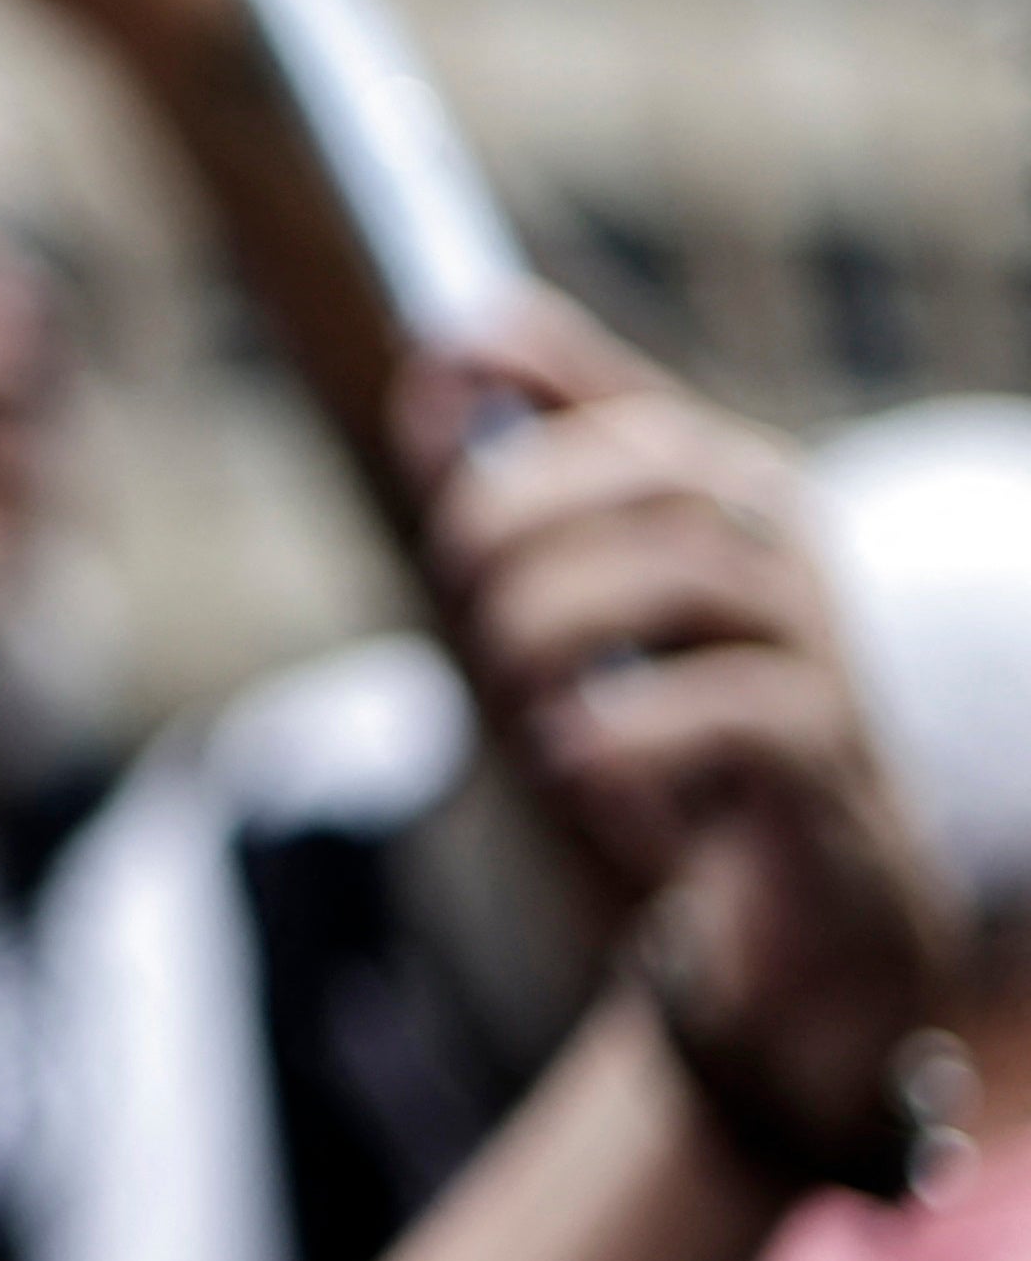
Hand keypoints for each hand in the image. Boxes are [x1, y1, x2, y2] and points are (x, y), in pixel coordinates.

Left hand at [402, 297, 960, 1191]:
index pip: (629, 397)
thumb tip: (431, 376)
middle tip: (457, 581)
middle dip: (522, 508)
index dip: (534, 365)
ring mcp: (816, 648)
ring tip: (511, 672)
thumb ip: (509, 500)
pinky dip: (632, 731)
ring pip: (693, 572)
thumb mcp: (577, 610)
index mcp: (721, 494)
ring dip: (558, 616)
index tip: (439, 358)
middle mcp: (781, 549)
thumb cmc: (671, 734)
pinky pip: (743, 714)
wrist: (805, 902)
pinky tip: (570, 754)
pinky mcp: (828, 758)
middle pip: (660, 466)